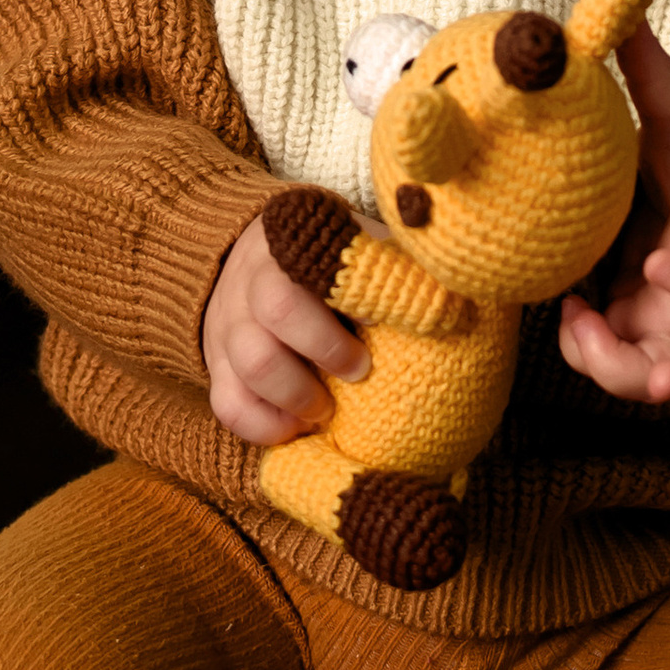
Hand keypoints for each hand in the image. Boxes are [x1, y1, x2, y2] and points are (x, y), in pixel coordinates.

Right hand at [204, 210, 371, 445]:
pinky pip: (228, 403)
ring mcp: (229, 321)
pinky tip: (297, 428)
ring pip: (250, 362)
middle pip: (277, 309)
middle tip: (359, 371)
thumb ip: (391, 267)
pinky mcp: (217, 364)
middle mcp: (253, 276)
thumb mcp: (356, 245)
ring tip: (328, 410)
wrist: (256, 260)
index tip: (376, 321)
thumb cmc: (327, 262)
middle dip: (326, 349)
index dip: (349, 290)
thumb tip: (451, 302)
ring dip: (297, 396)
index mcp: (294, 240)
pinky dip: (264, 426)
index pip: (313, 258)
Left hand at [557, 14, 669, 407]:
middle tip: (654, 384)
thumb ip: (650, 72)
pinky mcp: (640, 337)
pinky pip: (618, 363)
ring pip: (666, 376)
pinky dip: (593, 352)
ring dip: (622, 372)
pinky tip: (568, 315)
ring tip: (578, 335)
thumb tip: (625, 4)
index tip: (658, 264)